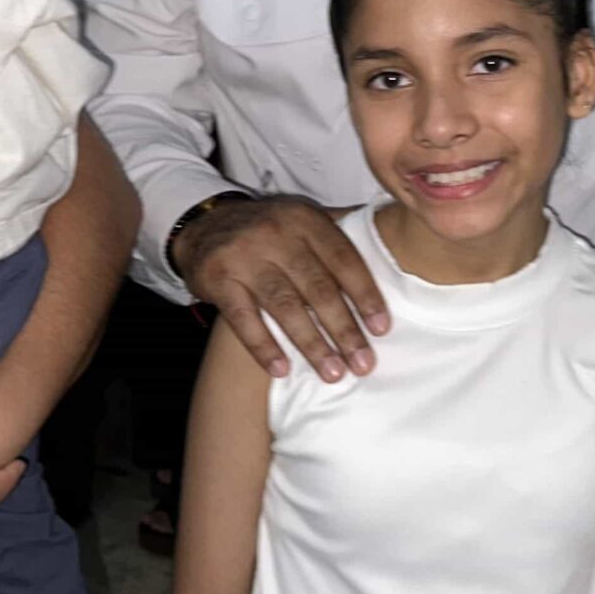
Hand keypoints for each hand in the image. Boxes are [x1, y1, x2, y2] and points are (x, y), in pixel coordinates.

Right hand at [173, 193, 388, 380]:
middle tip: (363, 363)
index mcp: (305, 220)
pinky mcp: (218, 278)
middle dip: (344, 329)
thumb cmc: (267, 233)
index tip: (381, 329)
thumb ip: (336, 242)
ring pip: (285, 306)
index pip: (343, 260)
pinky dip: (263, 347)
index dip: (364, 295)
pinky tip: (281, 370)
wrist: (205, 224)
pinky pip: (244, 318)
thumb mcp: (301, 224)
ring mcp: (245, 256)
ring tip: (332, 373)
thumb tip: (390, 264)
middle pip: (318, 288)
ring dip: (312, 344)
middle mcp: (277, 234)